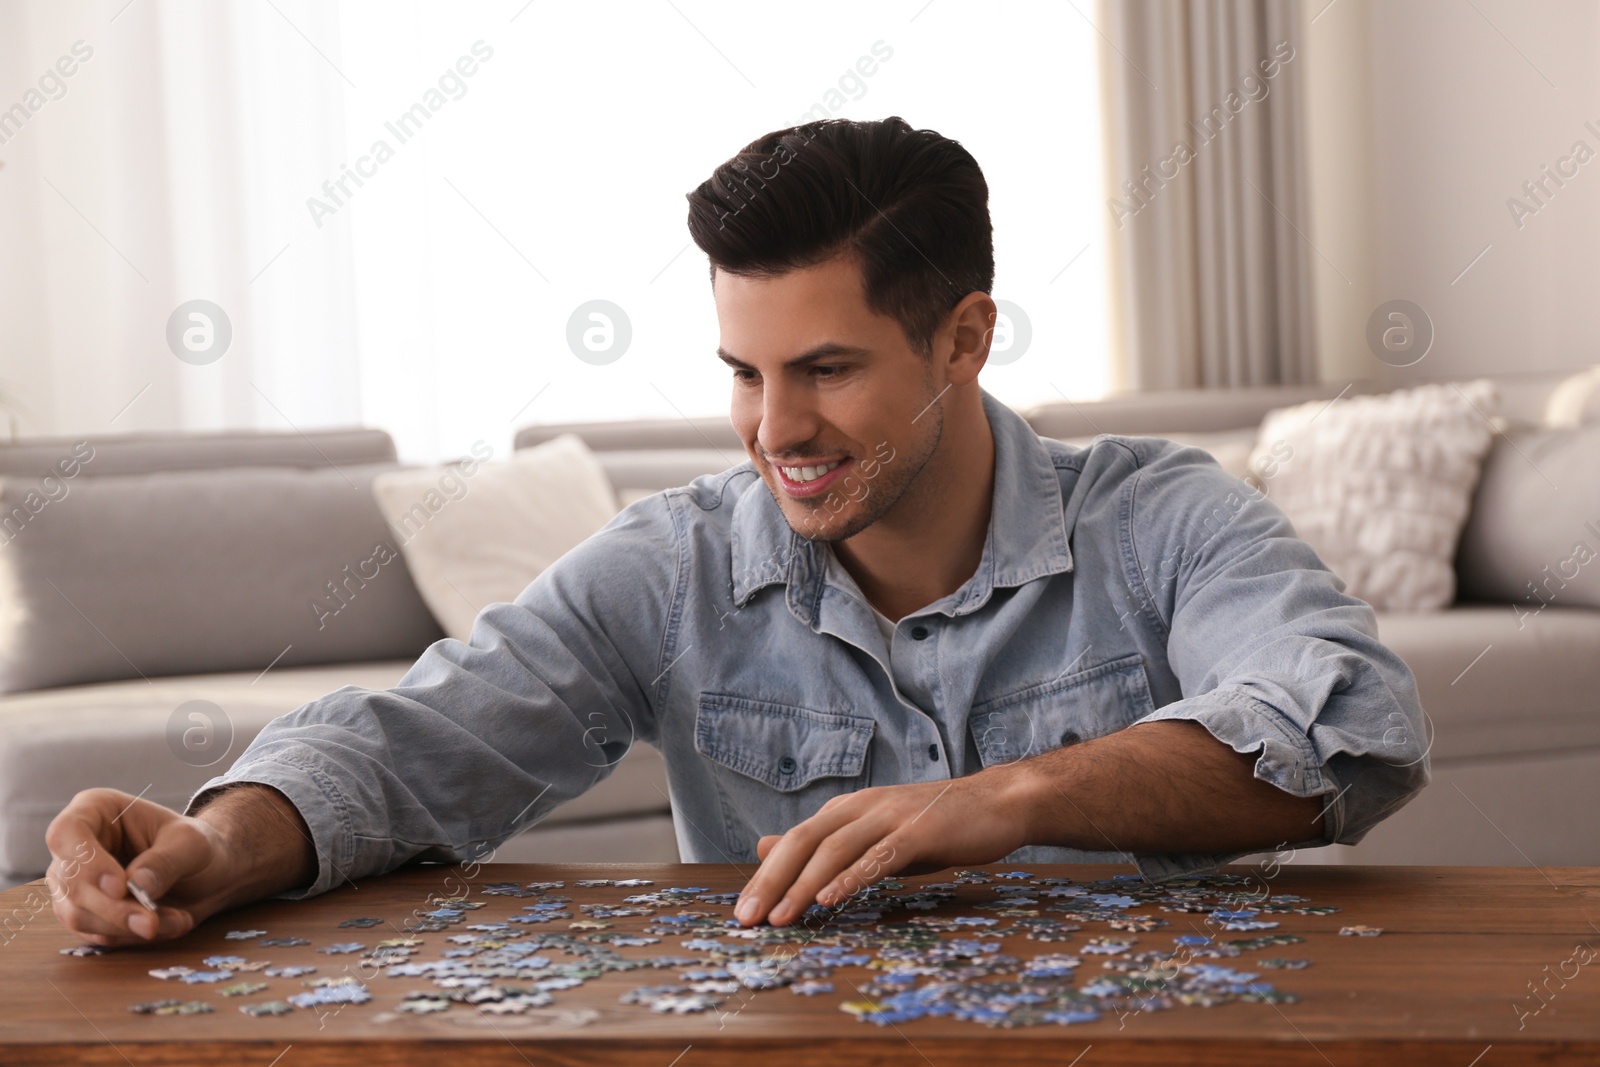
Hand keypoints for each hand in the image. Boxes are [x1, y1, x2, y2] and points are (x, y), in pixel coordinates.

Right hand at [45, 788, 247, 945]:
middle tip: (151, 923)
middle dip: (113, 909)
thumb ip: (165, 861)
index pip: (66, 833)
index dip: (87, 863)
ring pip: (78, 915)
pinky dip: (132, 937)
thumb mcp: (192, 843)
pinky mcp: (85, 914)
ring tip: (175, 920)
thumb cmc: (196, 846)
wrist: (207, 873)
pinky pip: (95, 935)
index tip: (120, 887)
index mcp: (96, 810)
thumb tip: (135, 886)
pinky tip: (166, 926)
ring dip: (126, 926)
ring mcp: (74, 883)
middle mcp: (76, 847)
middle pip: (70, 883)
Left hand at [732, 770, 1030, 926]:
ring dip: (804, 885)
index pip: (794, 841)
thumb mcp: (872, 835)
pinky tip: (831, 898)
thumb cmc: (935, 826)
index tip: (742, 912)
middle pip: (804, 842)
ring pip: (835, 850)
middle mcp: (861, 806)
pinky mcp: (919, 831)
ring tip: (781, 917)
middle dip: (772, 881)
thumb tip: (766, 846)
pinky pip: (879, 856)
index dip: (765, 875)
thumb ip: (824, 844)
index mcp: (847, 809)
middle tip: (746, 919)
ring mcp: (890, 816)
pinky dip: (853, 877)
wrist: (998, 803)